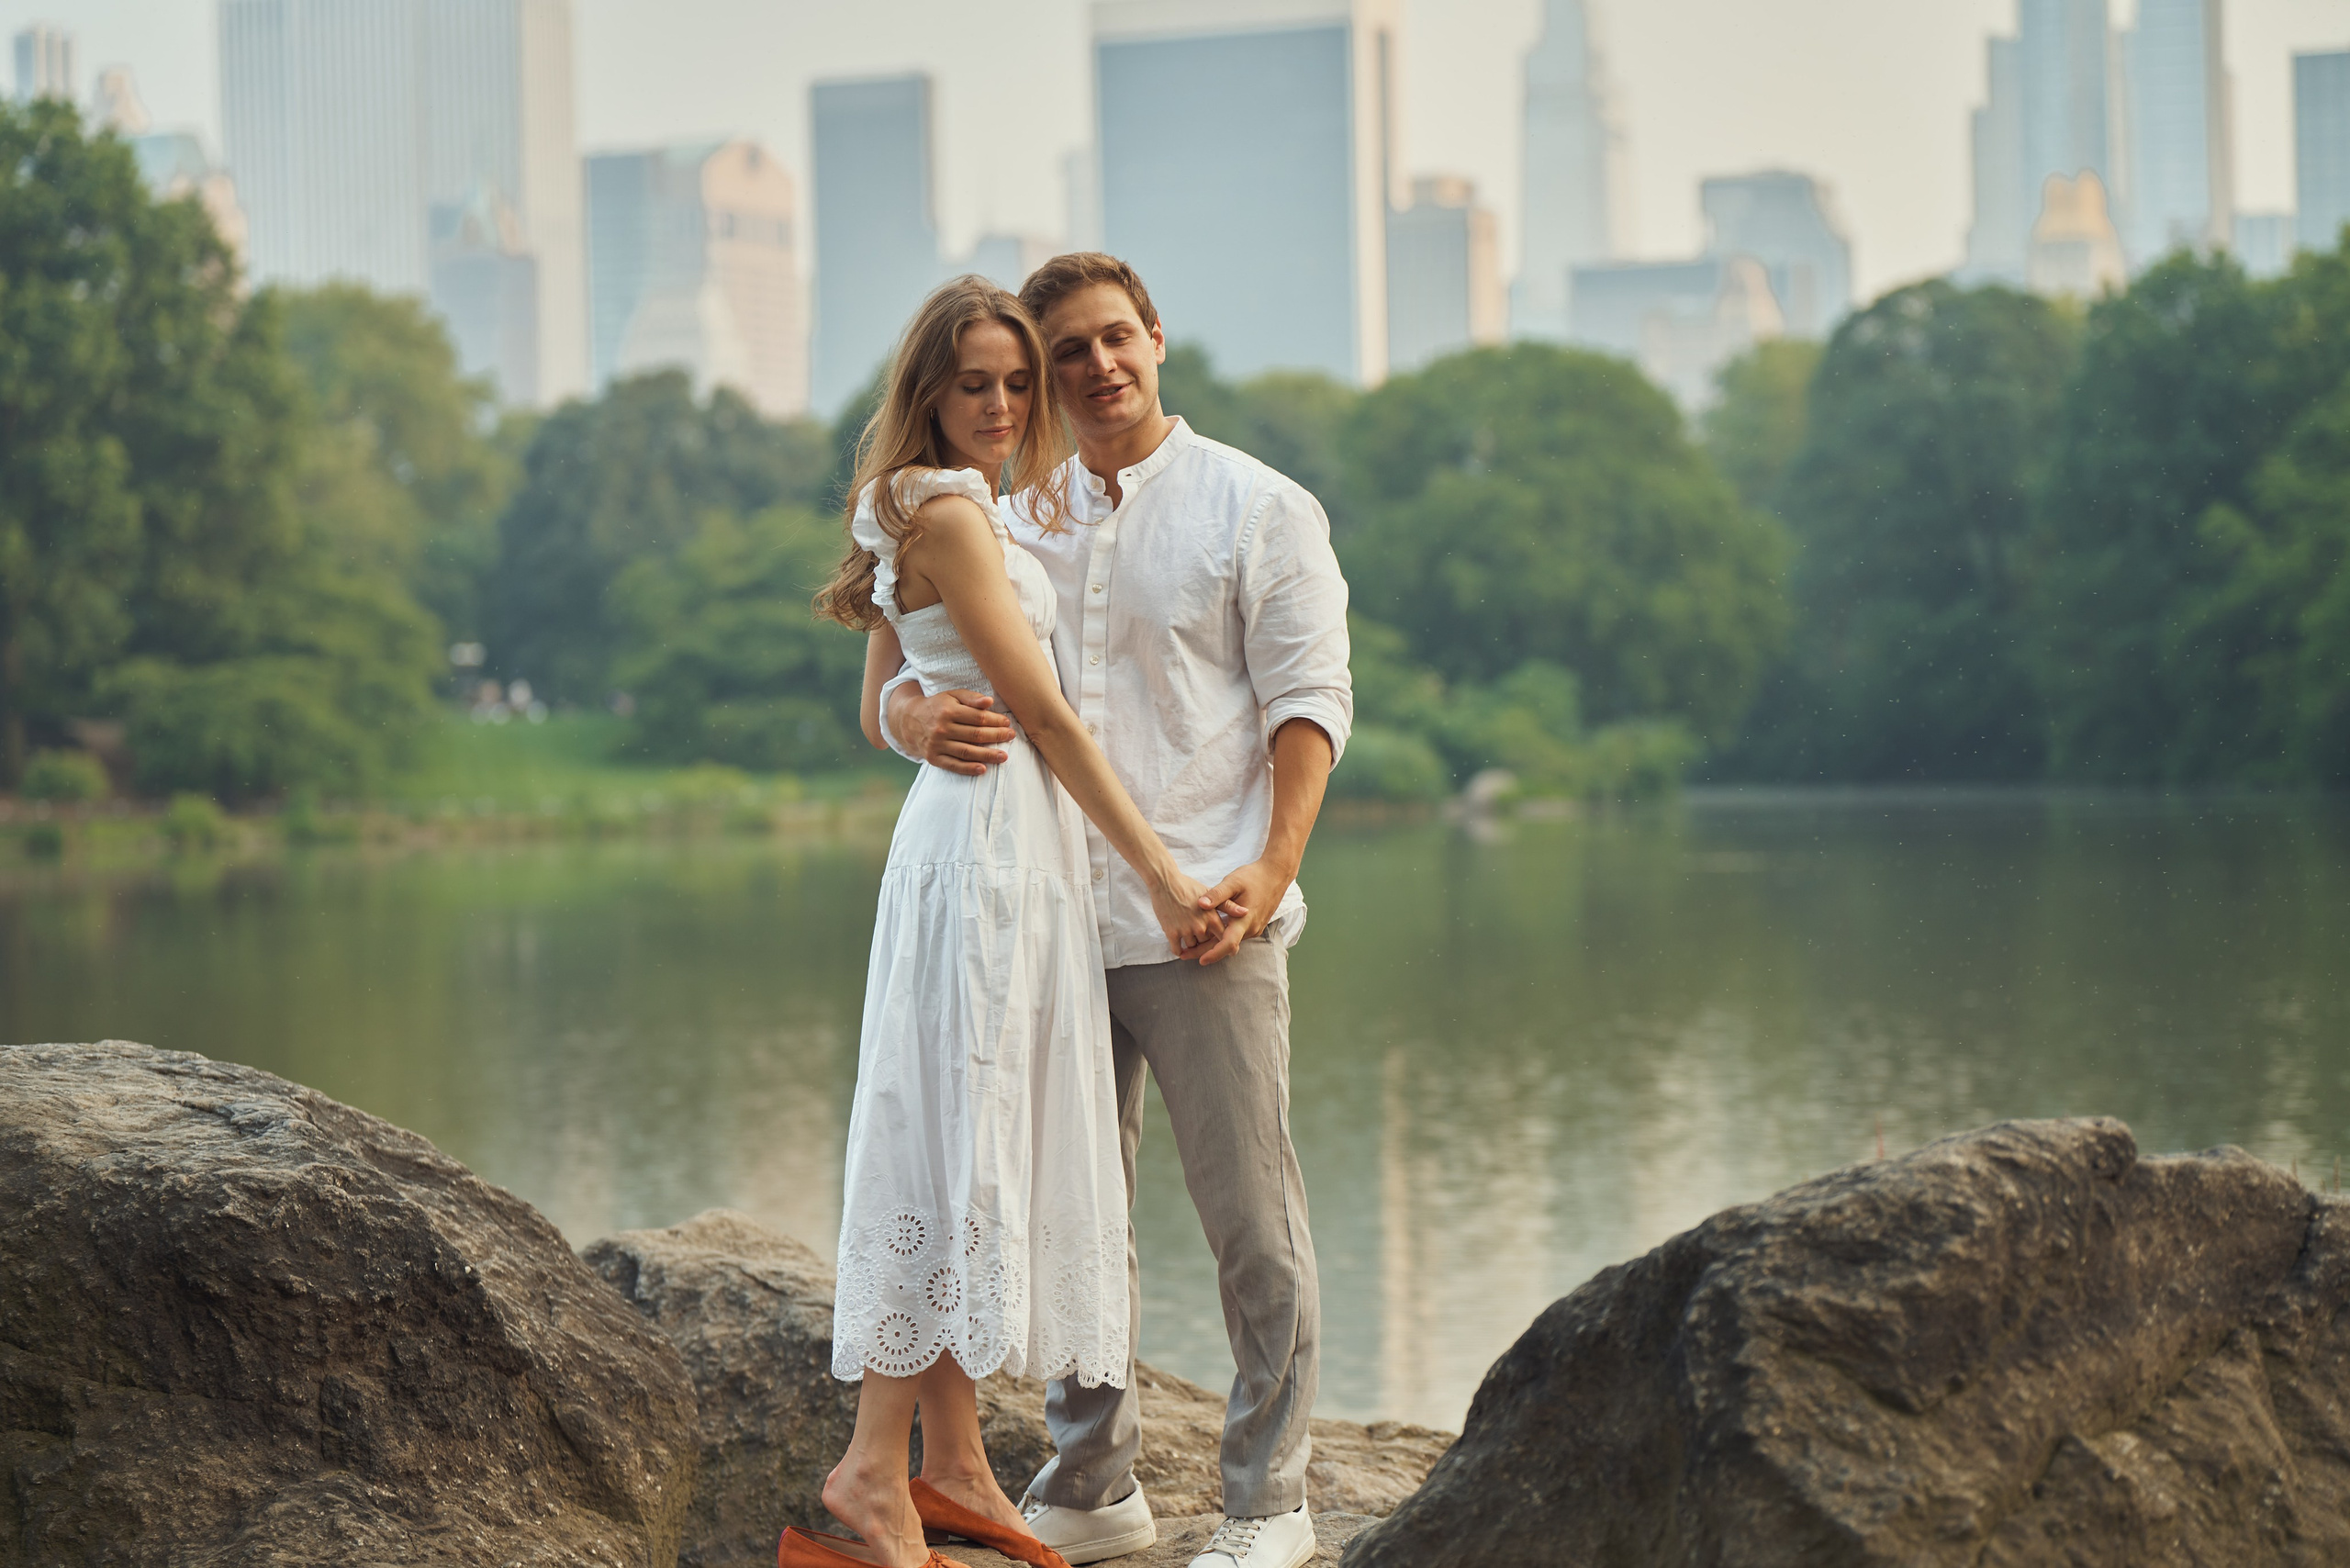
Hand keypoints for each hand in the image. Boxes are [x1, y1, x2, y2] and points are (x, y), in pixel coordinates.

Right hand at [896, 687, 1013, 775]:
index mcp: (948, 711)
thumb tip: (990, 702)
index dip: (995, 721)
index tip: (1007, 723)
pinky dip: (969, 769)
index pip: (978, 718)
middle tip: (1011, 737)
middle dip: (996, 736)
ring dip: (988, 755)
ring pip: (967, 751)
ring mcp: (937, 745)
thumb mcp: (952, 696)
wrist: (910, 720)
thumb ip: (971, 698)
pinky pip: (953, 765)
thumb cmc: (938, 706)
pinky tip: (983, 769)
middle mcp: (941, 729)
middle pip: (975, 735)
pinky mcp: (933, 758)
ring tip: (1004, 756)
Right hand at [1148, 866, 1224, 958]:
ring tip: (1189, 936)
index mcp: (1212, 917)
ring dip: (1191, 944)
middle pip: (1206, 944)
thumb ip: (1229, 906)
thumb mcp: (1211, 894)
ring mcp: (1185, 930)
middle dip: (1205, 941)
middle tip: (1201, 937)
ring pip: (1192, 946)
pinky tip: (1180, 946)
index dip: (1222, 942)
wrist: (1165, 882)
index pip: (1223, 938)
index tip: (1221, 943)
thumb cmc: (1189, 887)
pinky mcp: (1171, 932)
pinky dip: (1179, 950)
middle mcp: (1200, 926)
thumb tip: (1246, 912)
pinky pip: (1177, 949)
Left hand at [1188, 859, 1293, 964]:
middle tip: (1183, 954)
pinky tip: (1209, 934)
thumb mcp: (1233, 882)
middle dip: (1205, 951)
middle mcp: (1251, 928)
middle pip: (1226, 946)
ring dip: (1213, 945)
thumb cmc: (1254, 876)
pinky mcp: (1255, 925)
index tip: (1199, 960)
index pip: (1228, 943)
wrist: (1276, 874)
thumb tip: (1199, 904)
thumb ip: (1216, 894)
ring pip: (1231, 941)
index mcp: (1244, 919)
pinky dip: (1222, 938)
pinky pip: (1236, 935)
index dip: (1213, 953)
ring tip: (1191, 945)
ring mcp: (1254, 928)